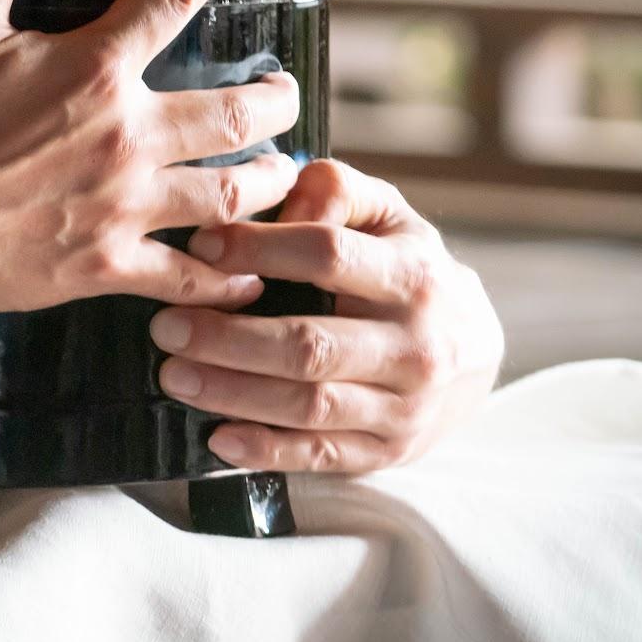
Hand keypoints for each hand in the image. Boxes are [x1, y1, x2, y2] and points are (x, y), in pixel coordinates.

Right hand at [0, 0, 302, 315]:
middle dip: (273, 99)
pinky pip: (187, 274)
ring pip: (228, 195)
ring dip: (267, 181)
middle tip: (283, 91)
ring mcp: (123, 207)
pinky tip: (248, 277)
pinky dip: (226, 277)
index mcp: (93, 68)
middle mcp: (126, 137)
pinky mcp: (105, 265)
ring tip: (284, 172)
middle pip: (233, 114)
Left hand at [148, 157, 504, 471]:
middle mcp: (416, 346)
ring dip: (233, 393)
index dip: (258, 248)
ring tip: (174, 375)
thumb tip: (283, 186)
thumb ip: (337, 189)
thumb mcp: (386, 216)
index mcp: (414, 275)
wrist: (475, 352)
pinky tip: (218, 438)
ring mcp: (406, 407)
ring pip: (309, 406)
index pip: (328, 255)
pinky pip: (321, 456)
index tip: (199, 245)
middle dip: (228, 337)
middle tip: (166, 327)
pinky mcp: (389, 452)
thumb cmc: (407, 269)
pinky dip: (266, 451)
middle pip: (310, 344)